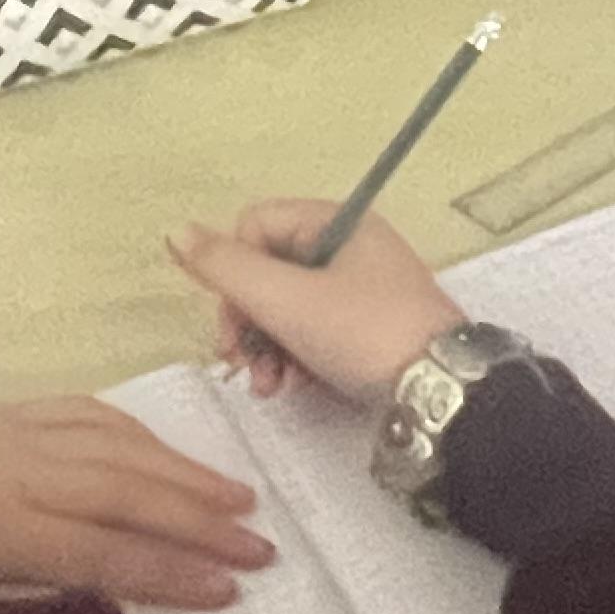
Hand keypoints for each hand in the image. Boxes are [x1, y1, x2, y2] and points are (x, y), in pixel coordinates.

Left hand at [0, 396, 274, 613]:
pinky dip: (137, 431)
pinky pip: (87, 414)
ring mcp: (14, 431)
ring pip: (118, 447)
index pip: (97, 548)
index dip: (167, 568)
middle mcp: (17, 466)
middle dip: (200, 521)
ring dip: (184, 473)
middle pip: (126, 492)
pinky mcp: (3, 412)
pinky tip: (165, 450)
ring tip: (242, 500)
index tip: (229, 588)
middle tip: (265, 550)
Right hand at [168, 204, 462, 406]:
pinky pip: (315, 332)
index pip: (255, 225)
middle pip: (269, 269)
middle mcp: (350, 247)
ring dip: (266, 347)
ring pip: (288, 307)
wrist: (439, 391)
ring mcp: (362, 289)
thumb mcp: (285, 299)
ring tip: (268, 387)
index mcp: (336, 222)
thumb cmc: (361, 333)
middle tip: (238, 362)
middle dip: (246, 320)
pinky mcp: (370, 329)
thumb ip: (226, 267)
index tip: (233, 320)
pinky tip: (291, 389)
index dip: (234, 271)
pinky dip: (295, 358)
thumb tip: (175, 229)